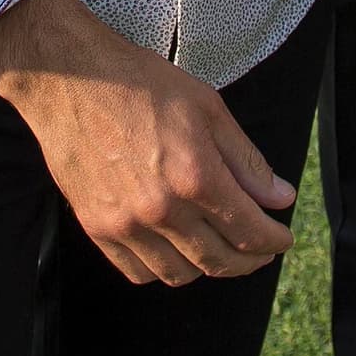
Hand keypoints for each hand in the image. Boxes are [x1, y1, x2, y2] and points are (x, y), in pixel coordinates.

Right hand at [0, 0, 295, 286]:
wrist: (73, 80)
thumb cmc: (142, 83)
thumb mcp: (208, 107)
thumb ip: (247, 159)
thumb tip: (280, 197)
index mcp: (196, 175)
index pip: (247, 230)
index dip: (272, 241)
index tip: (282, 238)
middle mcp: (162, 209)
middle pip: (218, 261)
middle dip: (249, 261)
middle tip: (260, 250)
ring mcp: (127, 224)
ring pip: (179, 274)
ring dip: (207, 268)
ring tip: (218, 246)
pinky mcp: (97, 228)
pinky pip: (138, 272)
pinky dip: (163, 269)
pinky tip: (175, 250)